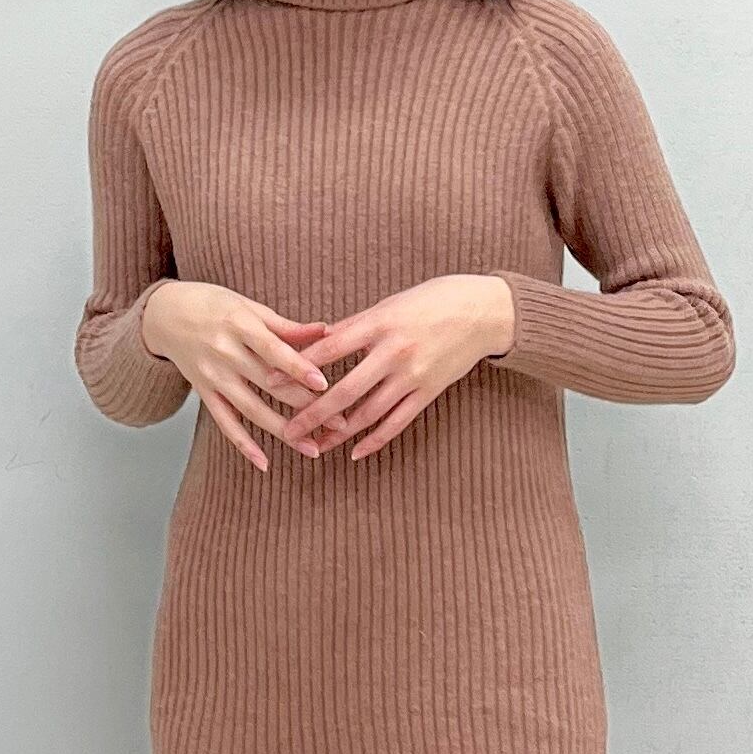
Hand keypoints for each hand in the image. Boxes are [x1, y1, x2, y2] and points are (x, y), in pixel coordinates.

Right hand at [143, 282, 334, 472]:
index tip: (324, 385)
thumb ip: (286, 326)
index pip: (273, 350)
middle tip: (339, 423)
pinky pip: (225, 423)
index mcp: (239, 324)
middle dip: (305, 405)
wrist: (165, 314)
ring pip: (251, 409)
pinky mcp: (203, 393)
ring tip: (313, 448)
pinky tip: (265, 463)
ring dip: (283, 432)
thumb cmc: (214, 305)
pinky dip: (244, 445)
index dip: (298, 368)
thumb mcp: (248, 307)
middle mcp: (224, 352)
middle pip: (268, 383)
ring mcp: (213, 376)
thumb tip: (327, 330)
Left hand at [279, 275, 515, 460]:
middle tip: (288, 431)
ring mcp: (413, 376)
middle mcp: (395, 352)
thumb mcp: (390, 304)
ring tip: (315, 446)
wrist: (483, 311)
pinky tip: (355, 452)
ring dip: (339, 433)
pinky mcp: (429, 392)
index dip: (298, 368)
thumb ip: (355, 326)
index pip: (329, 350)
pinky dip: (375, 440)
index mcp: (380, 324)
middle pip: (345, 390)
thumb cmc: (432, 300)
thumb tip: (317, 342)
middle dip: (313, 413)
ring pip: (369, 413)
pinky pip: (397, 422)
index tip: (269, 382)